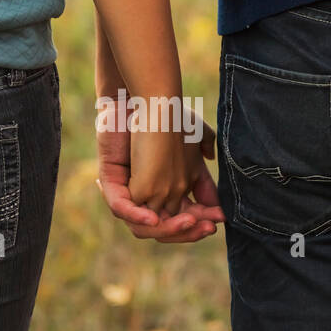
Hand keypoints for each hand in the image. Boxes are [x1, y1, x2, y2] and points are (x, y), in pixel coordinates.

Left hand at [97, 121, 224, 243]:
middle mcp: (147, 198)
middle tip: (208, 227)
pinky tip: (154, 218)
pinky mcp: (112, 183)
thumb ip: (204, 173)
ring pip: (146, 227)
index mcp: (166, 194)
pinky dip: (137, 218)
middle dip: (189, 231)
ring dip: (168, 229)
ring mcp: (128, 193)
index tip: (218, 221)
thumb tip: (218, 203)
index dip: (200, 224)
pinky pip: (122, 210)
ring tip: (188, 221)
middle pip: (167, 229)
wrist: (146, 99)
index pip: (183, 219)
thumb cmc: (171, 118)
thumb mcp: (196, 149)